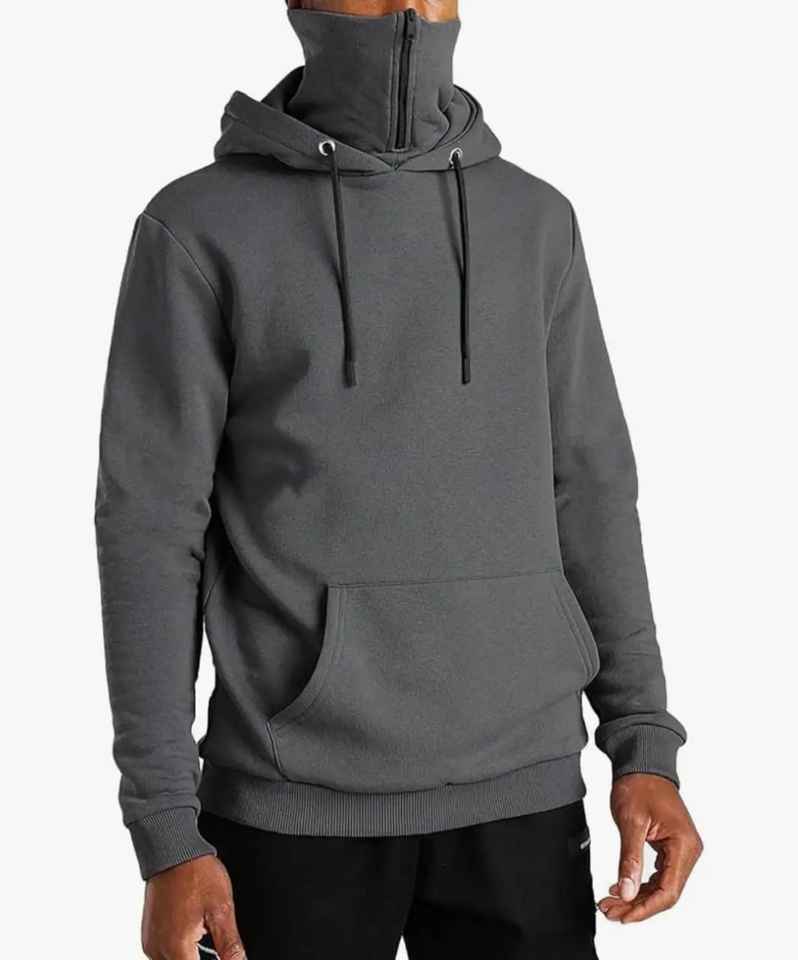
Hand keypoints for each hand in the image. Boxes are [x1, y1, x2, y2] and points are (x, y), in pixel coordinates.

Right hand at [142, 855, 245, 959]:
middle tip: (213, 936)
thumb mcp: (221, 909)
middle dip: (201, 957)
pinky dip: (180, 951)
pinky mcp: (148, 936)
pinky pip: (164, 954)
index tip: (225, 955)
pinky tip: (194, 933)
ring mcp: (150, 943)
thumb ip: (229, 944)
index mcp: (176, 947)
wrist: (174, 851)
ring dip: (191, 956)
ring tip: (204, 933)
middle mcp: (157, 950)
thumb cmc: (196, 873)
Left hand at [598, 774, 702, 923]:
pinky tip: (621, 887)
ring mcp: (681, 849)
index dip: (644, 908)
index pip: (668, 892)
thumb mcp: (631, 822)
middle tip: (609, 910)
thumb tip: (625, 891)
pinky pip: (659, 874)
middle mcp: (688, 850)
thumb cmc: (640, 785)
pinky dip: (640, 883)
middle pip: (665, 893)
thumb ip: (629, 859)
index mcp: (684, 845)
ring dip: (637, 896)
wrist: (643, 763)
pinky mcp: (672, 847)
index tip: (622, 915)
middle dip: (636, 905)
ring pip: (661, 886)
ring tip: (611, 902)